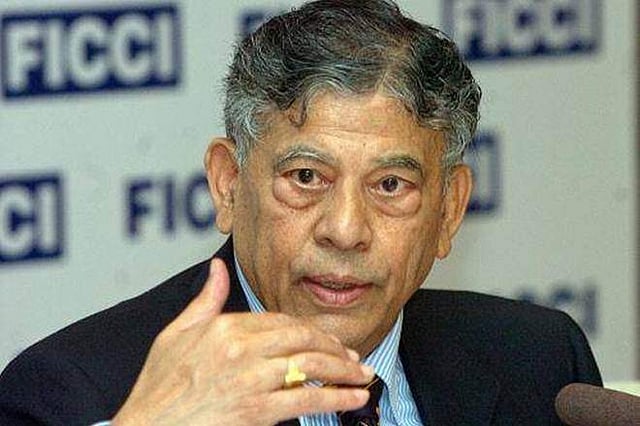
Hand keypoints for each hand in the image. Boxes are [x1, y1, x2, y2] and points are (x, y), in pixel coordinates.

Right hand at [112, 258, 372, 425]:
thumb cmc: (158, 387)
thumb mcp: (176, 334)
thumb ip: (205, 300)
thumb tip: (218, 268)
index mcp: (224, 327)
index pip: (280, 320)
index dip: (308, 330)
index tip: (324, 339)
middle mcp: (241, 349)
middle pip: (302, 339)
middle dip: (333, 347)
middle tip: (353, 356)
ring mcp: (251, 379)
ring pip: (311, 366)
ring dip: (344, 370)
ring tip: (364, 375)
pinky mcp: (256, 410)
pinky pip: (306, 399)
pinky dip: (336, 397)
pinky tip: (354, 398)